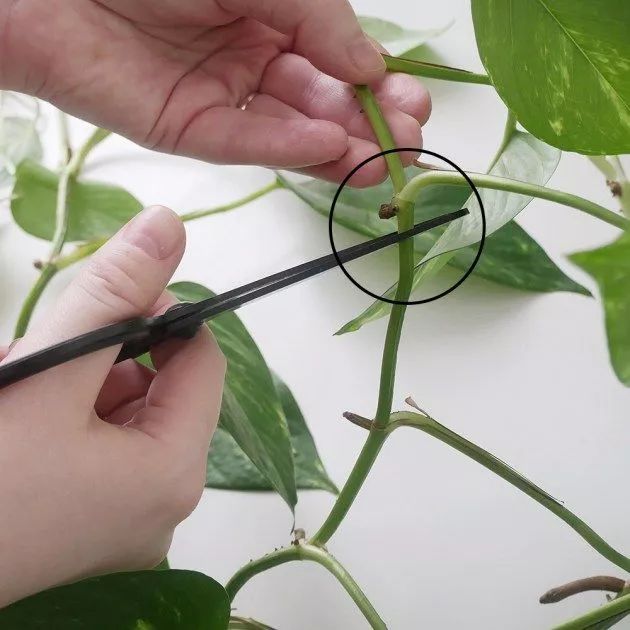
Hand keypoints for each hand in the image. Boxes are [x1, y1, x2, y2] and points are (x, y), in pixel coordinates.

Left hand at [0, 0, 429, 185]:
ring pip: (291, 131)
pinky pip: (247, 141)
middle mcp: (253, 58)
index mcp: (273, 14)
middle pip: (321, 102)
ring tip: (381, 164)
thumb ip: (318, 20)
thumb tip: (370, 66)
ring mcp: (224, 98)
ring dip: (339, 149)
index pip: (337, 60)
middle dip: (367, 126)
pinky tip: (328, 149)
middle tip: (407, 147)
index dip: (376, 84)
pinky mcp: (191, 130)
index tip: (413, 106)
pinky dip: (289, 147)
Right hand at [0, 207, 224, 607]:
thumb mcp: (47, 372)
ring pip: (123, 415)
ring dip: (75, 383)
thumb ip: (111, 296)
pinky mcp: (94, 527)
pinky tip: (19, 417)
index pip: (201, 361)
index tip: (108, 298)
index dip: (162, 316)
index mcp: (174, 470)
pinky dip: (63, 418)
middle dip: (104, 353)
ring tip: (18, 381)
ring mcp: (128, 521)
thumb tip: (168, 223)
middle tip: (40, 352)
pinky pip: (99, 450)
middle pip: (159, 389)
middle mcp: (165, 502)